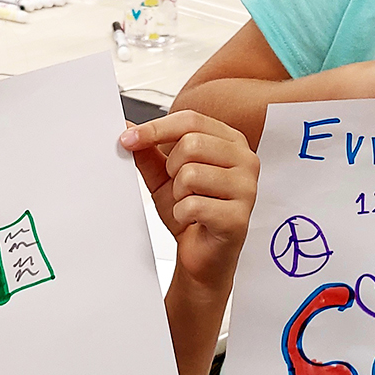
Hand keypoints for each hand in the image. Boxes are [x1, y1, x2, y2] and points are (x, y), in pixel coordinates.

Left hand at [119, 111, 258, 290]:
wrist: (203, 254)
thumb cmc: (192, 212)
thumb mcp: (164, 176)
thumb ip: (149, 150)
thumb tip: (127, 126)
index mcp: (230, 142)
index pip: (191, 120)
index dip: (156, 128)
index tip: (128, 138)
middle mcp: (245, 160)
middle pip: (191, 143)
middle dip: (172, 168)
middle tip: (179, 187)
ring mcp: (247, 188)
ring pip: (191, 174)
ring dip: (178, 194)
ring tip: (190, 204)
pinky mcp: (239, 216)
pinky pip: (194, 205)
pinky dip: (182, 215)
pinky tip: (194, 220)